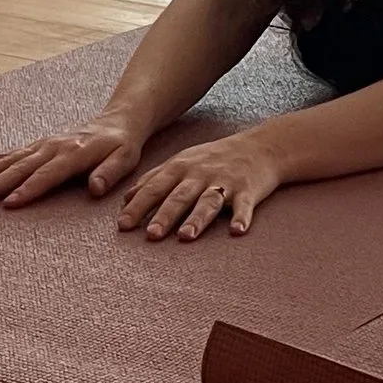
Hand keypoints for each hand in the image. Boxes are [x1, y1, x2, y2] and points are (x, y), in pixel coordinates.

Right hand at [0, 114, 148, 210]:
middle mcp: (52, 147)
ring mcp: (40, 145)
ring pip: (6, 160)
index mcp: (73, 153)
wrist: (116, 121)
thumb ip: (109, 173)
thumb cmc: (121, 146)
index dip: (28, 189)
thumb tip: (94, 188)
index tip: (8, 204)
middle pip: (19, 167)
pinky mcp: (34, 146)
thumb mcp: (125, 159)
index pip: (46, 175)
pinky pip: (7, 155)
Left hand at [115, 128, 283, 241]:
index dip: (139, 205)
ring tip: (186, 236)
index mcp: (181, 168)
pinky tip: (237, 231)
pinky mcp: (248, 190)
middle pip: (180, 196)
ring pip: (208, 201)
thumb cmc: (215, 158)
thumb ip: (154, 179)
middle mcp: (200, 174)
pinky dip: (242, 217)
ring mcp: (225, 182)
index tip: (123, 225)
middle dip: (164, 215)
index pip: (155, 187)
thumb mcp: (182, 162)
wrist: (259, 147)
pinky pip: (244, 205)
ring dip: (197, 219)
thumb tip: (126, 199)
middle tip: (151, 235)